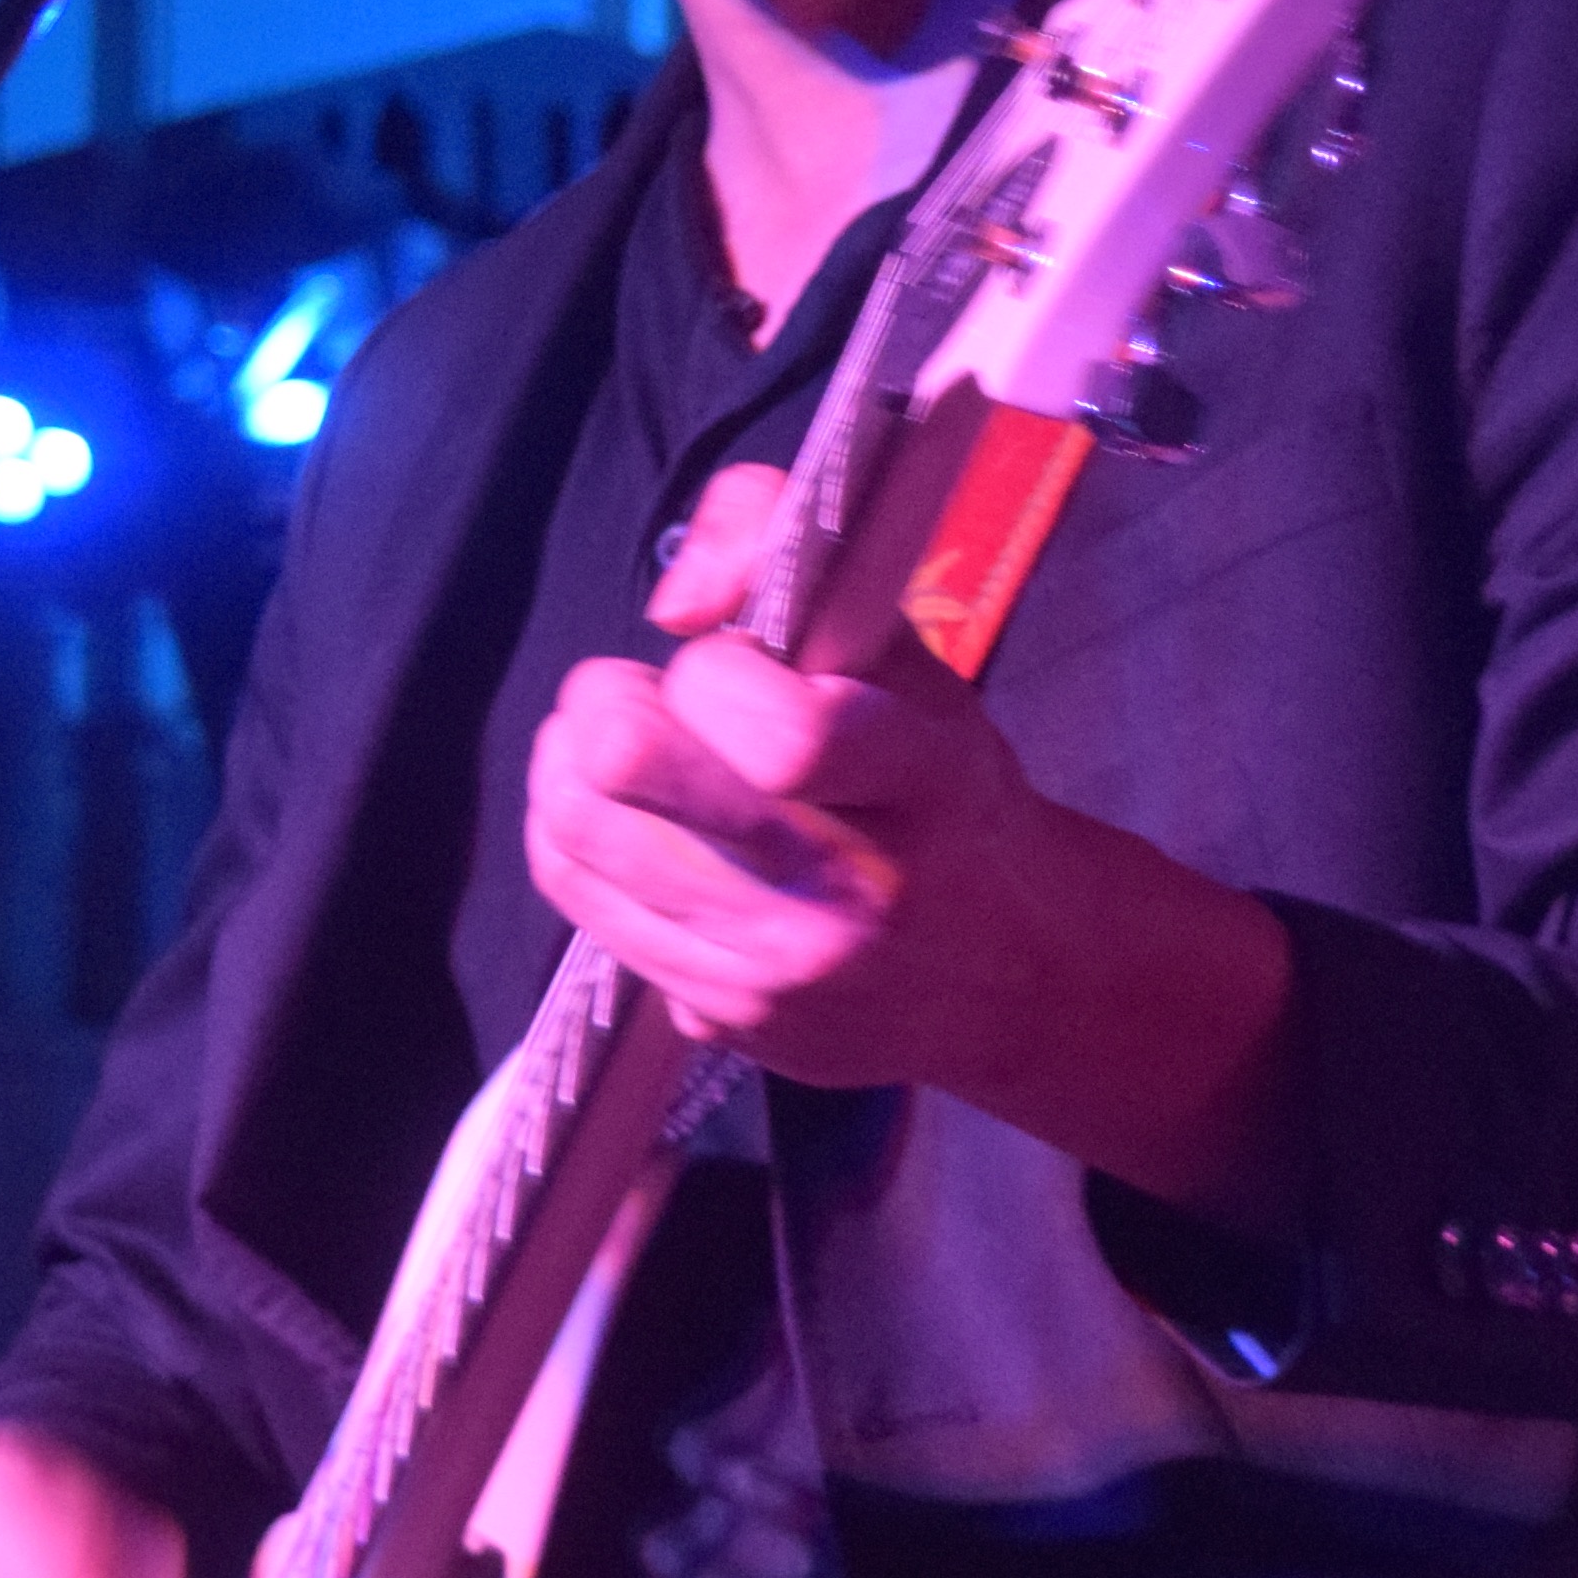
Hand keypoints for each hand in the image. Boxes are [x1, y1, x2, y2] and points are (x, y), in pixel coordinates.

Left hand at [520, 465, 1082, 1096]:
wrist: (1007, 976)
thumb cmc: (945, 797)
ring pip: (577, 834)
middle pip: (629, 768)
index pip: (779, 731)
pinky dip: (580, 839)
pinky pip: (583, 906)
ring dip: (570, 767)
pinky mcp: (719, 1021)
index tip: (726, 666)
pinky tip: (625, 820)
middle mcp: (847, 891)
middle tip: (636, 697)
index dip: (714, 671)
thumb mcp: (909, 657)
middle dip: (605, 702)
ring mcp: (774, 970)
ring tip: (619, 750)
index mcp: (917, 782)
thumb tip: (673, 603)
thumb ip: (786, 556)